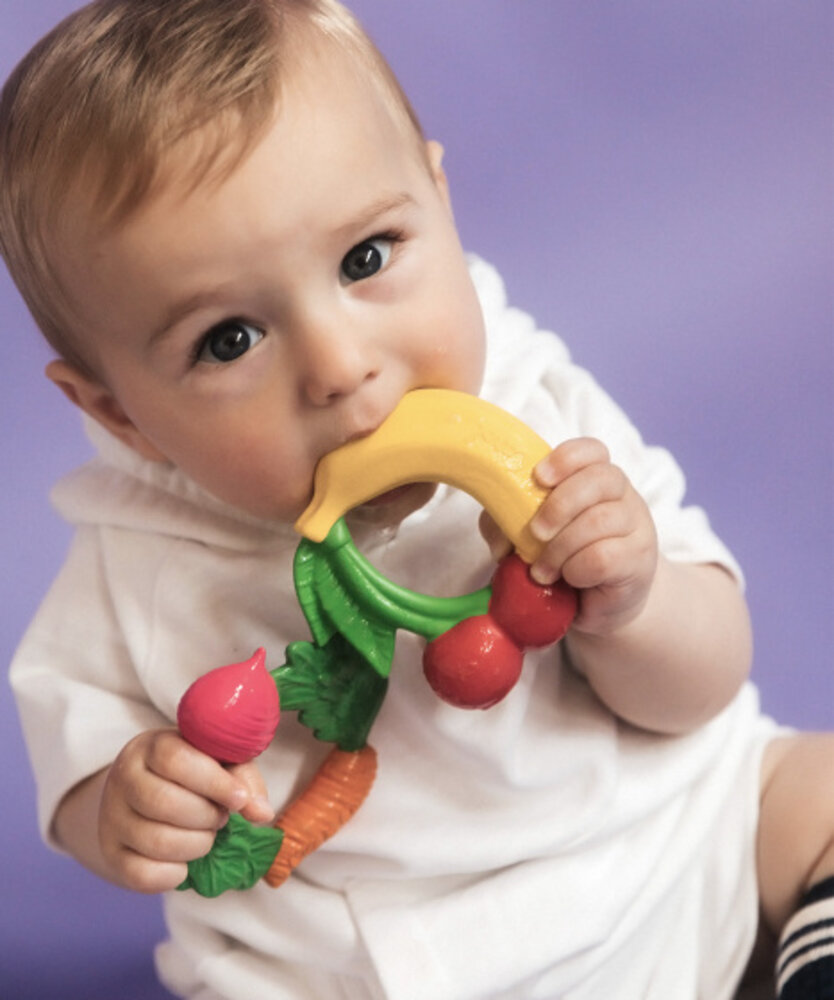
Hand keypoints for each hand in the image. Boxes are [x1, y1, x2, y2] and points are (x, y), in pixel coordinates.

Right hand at [98, 729, 273, 892]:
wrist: (145, 795)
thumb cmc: (192, 774)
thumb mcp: (219, 762)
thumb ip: (243, 780)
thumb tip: (262, 813)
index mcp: (150, 747)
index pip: (176, 761)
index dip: (214, 783)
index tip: (239, 800)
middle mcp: (123, 779)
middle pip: (164, 803)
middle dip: (206, 817)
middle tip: (221, 818)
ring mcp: (111, 818)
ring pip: (155, 841)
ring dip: (196, 845)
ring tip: (206, 835)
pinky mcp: (110, 854)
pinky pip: (142, 875)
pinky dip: (174, 874)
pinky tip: (186, 861)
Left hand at [495, 437, 656, 637]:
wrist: (596, 605)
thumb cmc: (560, 561)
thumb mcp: (524, 539)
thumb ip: (505, 527)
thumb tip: (501, 541)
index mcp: (594, 479)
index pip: (592, 450)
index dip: (566, 458)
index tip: (539, 477)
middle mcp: (621, 496)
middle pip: (600, 478)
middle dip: (559, 505)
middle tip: (536, 533)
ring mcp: (635, 527)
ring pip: (599, 521)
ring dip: (560, 548)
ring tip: (542, 571)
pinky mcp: (639, 561)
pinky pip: (604, 557)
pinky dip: (577, 570)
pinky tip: (569, 579)